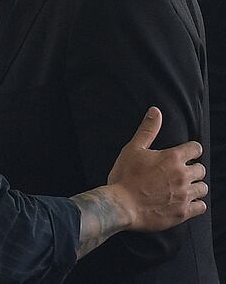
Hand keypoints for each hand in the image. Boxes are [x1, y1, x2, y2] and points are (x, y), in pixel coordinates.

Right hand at [108, 106, 206, 231]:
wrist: (121, 205)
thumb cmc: (125, 176)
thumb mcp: (133, 149)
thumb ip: (148, 130)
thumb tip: (155, 111)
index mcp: (172, 158)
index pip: (196, 148)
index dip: (190, 150)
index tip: (185, 154)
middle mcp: (183, 176)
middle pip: (201, 169)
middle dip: (192, 169)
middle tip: (179, 172)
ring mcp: (184, 195)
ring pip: (203, 188)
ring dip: (195, 186)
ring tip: (182, 187)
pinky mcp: (183, 212)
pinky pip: (201, 206)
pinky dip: (195, 204)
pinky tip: (184, 201)